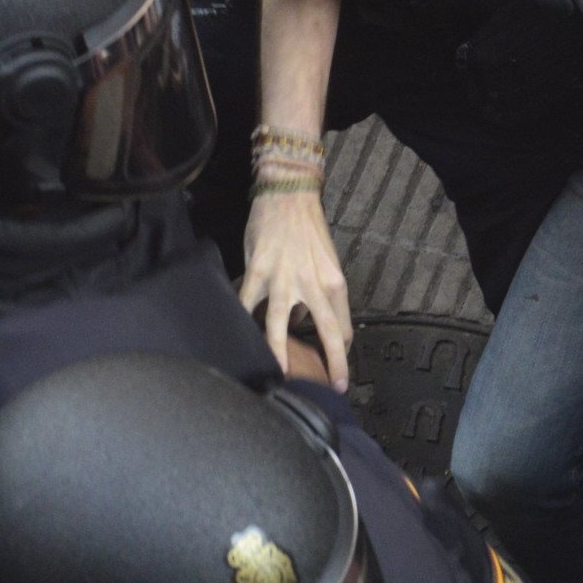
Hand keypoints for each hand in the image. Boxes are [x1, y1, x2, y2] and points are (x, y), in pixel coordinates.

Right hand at [241, 184, 355, 382]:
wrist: (289, 194)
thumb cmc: (309, 229)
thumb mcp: (328, 261)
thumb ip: (321, 292)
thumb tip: (305, 321)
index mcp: (335, 282)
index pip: (343, 326)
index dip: (342, 349)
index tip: (337, 366)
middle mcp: (314, 283)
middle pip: (327, 332)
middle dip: (334, 363)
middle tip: (335, 388)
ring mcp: (283, 279)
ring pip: (280, 326)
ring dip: (280, 354)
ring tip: (279, 377)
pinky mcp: (257, 271)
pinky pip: (248, 304)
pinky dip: (243, 321)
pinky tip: (238, 336)